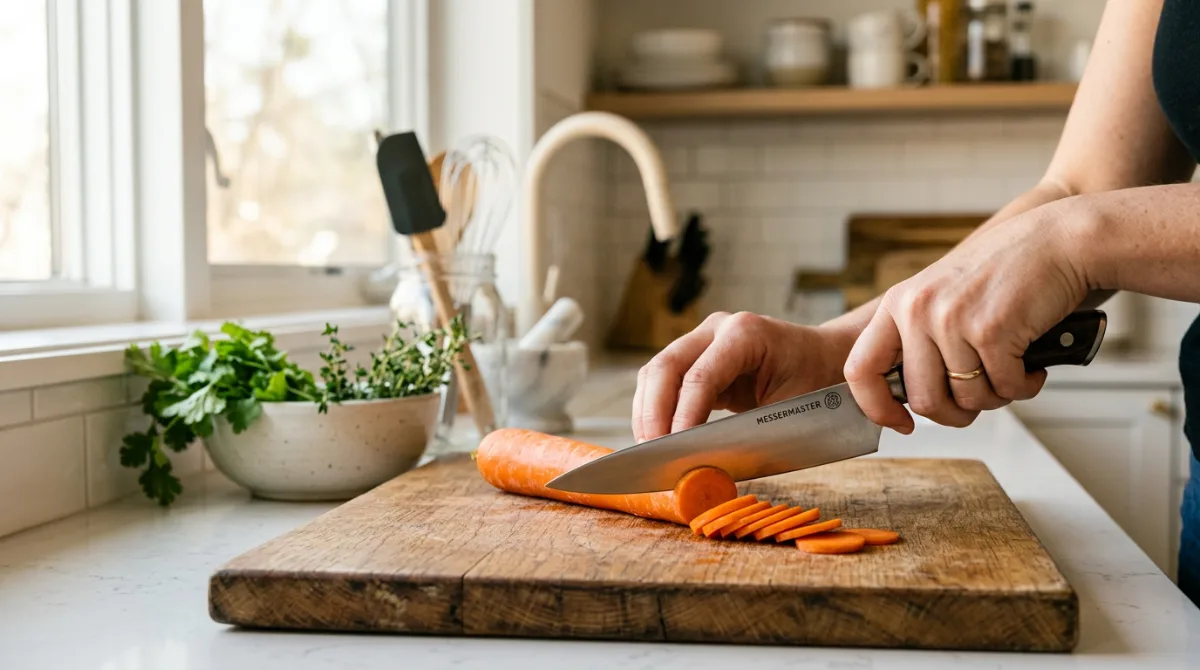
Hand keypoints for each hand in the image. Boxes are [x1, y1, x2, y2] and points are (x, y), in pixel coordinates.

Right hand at [633, 312, 857, 441]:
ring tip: (648, 450)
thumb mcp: (790, 412)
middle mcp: (718, 328)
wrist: (826, 361)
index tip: (672, 451)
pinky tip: (656, 436)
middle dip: (653, 413)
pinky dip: (655, 409)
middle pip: (665, 367)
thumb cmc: (817, 385)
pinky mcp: (696, 357)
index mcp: (746, 333)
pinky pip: (664, 380)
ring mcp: (703, 339)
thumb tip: (705, 466)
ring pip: (656, 372)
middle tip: (652, 453)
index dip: (681, 416)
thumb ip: (748, 435)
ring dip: (647, 412)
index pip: (699, 376)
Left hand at [843, 203, 1089, 432]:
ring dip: (996, 398)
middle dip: (956, 414)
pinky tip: (1032, 366)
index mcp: (898, 303)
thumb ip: (919, 338)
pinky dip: (1024, 387)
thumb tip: (910, 399)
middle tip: (980, 399)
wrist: (1059, 240)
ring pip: (967, 399)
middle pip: (922, 399)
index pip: (860, 368)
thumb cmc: (1006, 272)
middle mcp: (918, 310)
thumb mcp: (942, 296)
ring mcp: (952, 320)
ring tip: (1010, 372)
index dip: (876, 407)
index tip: (901, 423)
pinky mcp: (991, 330)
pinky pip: (1005, 389)